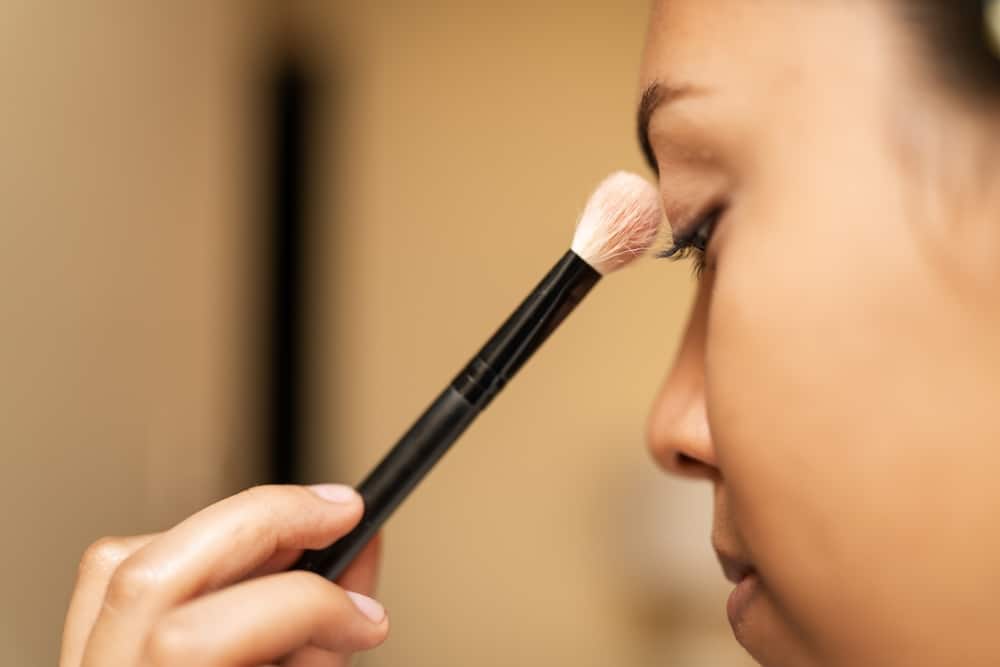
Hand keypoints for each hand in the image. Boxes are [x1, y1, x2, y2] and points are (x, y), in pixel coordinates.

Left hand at [59, 484, 387, 665]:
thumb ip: (320, 649)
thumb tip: (358, 565)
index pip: (203, 639)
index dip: (307, 606)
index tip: (366, 611)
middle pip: (155, 575)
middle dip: (264, 522)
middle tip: (340, 512)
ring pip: (125, 561)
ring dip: (227, 527)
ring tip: (297, 528)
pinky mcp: (83, 656)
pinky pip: (114, 576)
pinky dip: (186, 548)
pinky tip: (238, 564)